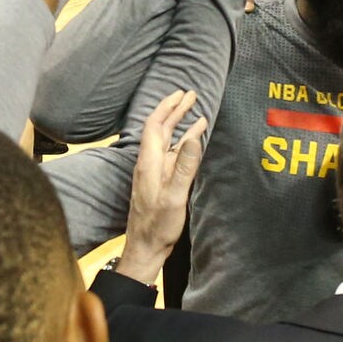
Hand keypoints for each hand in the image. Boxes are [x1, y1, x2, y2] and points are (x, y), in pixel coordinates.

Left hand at [116, 89, 208, 286]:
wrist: (145, 248)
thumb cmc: (157, 226)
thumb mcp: (174, 196)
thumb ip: (185, 166)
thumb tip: (194, 137)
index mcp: (149, 163)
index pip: (154, 125)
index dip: (166, 106)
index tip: (181, 93)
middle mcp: (149, 164)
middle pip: (160, 129)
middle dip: (174, 110)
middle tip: (191, 95)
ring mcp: (154, 173)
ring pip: (167, 142)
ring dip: (180, 126)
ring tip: (197, 113)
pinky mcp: (159, 183)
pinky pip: (172, 155)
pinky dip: (183, 143)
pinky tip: (192, 142)